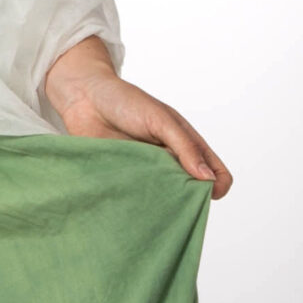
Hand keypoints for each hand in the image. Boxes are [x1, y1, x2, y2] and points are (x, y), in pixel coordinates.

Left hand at [45, 38, 231, 195]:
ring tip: (152, 201)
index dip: (217, 186)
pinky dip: (134, 203)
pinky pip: (133, 197)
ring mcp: (145, 172)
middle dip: (187, 199)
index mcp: (186, 146)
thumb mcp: (161, 121)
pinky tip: (130, 203)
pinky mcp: (120, 178)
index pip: (214, 172)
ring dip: (160, 203)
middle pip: (188, 191)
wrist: (85, 99)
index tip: (208, 194)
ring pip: (161, 197)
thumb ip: (184, 147)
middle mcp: (168, 162)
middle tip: (174, 200)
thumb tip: (206, 178)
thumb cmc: (127, 103)